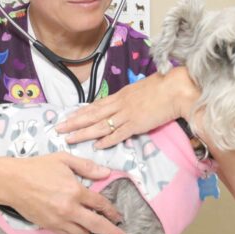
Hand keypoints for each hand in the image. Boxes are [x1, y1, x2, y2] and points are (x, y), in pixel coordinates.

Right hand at [3, 153, 129, 233]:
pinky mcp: (49, 226)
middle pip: (97, 225)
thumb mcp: (63, 159)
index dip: (111, 210)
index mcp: (75, 191)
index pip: (100, 204)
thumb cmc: (37, 167)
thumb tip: (106, 173)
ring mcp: (59, 220)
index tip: (119, 216)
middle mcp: (69, 209)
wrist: (11, 182)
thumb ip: (86, 167)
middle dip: (113, 233)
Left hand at [57, 66, 199, 148]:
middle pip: (92, 115)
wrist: (175, 88)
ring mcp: (126, 114)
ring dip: (84, 133)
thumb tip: (122, 104)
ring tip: (70, 139)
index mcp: (120, 95)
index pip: (95, 105)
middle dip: (74, 122)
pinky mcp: (137, 124)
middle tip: (59, 129)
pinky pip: (119, 134)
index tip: (68, 117)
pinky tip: (97, 146)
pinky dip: (108, 140)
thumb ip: (129, 99)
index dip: (80, 112)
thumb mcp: (139, 90)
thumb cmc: (162, 87)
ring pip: (100, 125)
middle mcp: (119, 104)